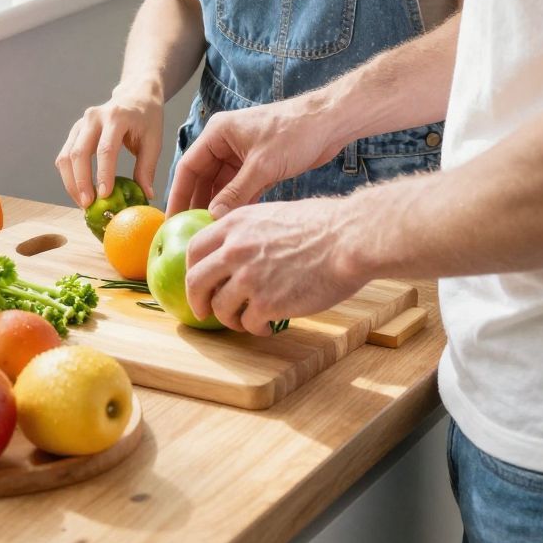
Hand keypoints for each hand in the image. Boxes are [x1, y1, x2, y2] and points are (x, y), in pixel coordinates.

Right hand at [56, 90, 163, 209]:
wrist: (135, 95)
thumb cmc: (147, 118)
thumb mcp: (154, 140)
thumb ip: (147, 167)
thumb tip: (146, 195)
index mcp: (117, 117)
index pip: (105, 149)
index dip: (103, 174)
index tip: (104, 195)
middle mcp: (94, 117)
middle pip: (79, 152)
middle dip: (81, 182)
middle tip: (88, 204)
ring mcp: (81, 123)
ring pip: (66, 156)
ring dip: (71, 182)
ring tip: (82, 203)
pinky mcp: (76, 131)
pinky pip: (65, 155)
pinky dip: (69, 175)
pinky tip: (79, 191)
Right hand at [167, 97, 339, 216]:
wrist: (329, 122)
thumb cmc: (295, 132)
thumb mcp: (262, 165)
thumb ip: (236, 192)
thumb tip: (213, 217)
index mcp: (218, 133)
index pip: (188, 166)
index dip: (179, 194)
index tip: (172, 219)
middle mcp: (226, 143)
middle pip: (203, 177)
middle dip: (197, 203)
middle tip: (188, 232)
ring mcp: (243, 155)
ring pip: (222, 185)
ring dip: (217, 206)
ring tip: (208, 234)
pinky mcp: (259, 165)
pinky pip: (240, 188)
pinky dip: (237, 204)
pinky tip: (232, 225)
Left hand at [184, 199, 365, 331]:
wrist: (349, 239)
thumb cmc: (323, 224)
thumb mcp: (274, 213)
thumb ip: (248, 231)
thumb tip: (235, 249)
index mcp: (236, 224)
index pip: (195, 249)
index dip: (192, 269)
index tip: (198, 282)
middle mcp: (235, 250)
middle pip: (196, 281)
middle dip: (197, 301)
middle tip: (204, 312)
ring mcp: (249, 277)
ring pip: (221, 308)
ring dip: (230, 319)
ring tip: (246, 321)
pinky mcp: (267, 303)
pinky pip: (248, 324)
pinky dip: (255, 329)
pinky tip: (268, 326)